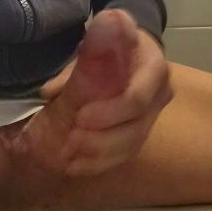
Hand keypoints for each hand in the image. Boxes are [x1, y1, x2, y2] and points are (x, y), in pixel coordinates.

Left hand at [41, 14, 173, 175]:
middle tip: (70, 139)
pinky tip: (75, 165)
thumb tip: (51, 89)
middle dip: (102, 138)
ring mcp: (153, 114)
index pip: (138, 97)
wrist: (120, 51)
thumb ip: (79, 67)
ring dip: (99, 154)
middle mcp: (160, 92)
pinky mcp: (143, 130)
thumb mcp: (94, 46)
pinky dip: (100, 162)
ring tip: (68, 154)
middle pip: (136, 125)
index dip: (110, 111)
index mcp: (152, 66)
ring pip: (132, 143)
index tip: (81, 116)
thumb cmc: (106, 45)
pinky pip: (126, 153)